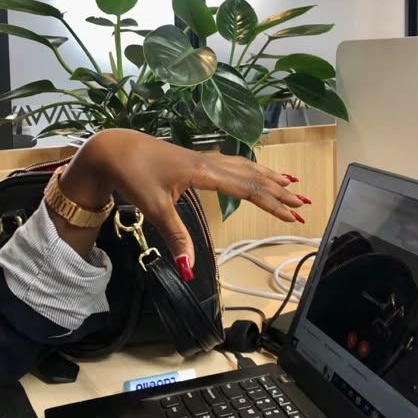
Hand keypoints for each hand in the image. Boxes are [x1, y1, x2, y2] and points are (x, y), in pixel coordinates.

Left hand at [55, 129, 310, 272]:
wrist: (113, 149)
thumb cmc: (133, 174)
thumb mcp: (154, 208)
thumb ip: (176, 237)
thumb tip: (189, 268)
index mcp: (204, 172)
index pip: (246, 189)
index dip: (271, 203)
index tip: (293, 214)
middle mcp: (209, 162)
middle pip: (252, 176)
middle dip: (279, 191)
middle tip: (304, 203)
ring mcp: (203, 158)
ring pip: (243, 166)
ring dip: (268, 177)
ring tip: (290, 184)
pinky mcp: (195, 159)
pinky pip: (232, 163)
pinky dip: (249, 169)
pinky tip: (253, 171)